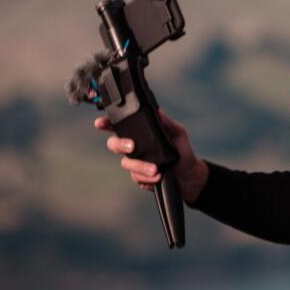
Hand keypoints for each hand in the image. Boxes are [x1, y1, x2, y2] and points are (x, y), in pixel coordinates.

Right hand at [94, 108, 208, 203]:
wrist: (188, 173)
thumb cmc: (181, 150)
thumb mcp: (178, 133)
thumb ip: (167, 123)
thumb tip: (159, 112)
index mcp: (141, 133)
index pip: (119, 126)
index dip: (106, 123)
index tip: (100, 123)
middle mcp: (134, 147)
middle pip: (114, 144)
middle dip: (120, 144)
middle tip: (132, 146)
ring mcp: (135, 162)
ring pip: (126, 163)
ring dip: (140, 166)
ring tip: (155, 169)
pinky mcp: (138, 177)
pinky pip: (136, 177)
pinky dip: (147, 177)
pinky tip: (158, 176)